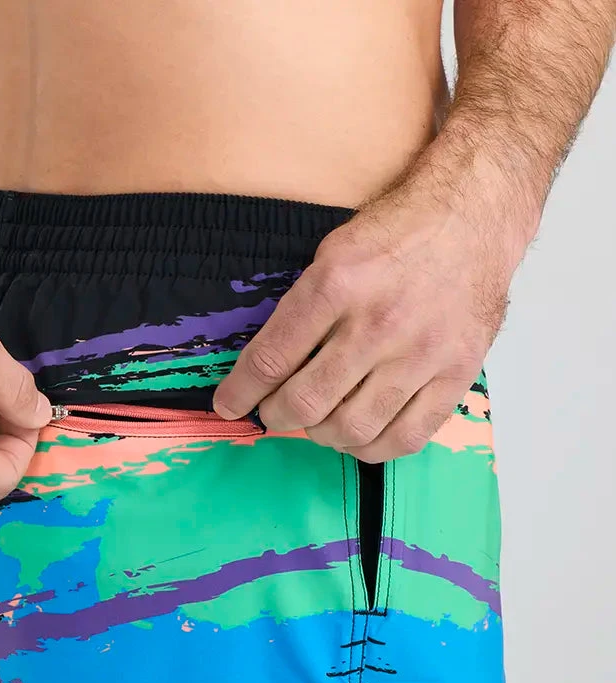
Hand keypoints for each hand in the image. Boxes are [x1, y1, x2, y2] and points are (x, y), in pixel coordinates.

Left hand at [213, 180, 526, 461]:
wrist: (473, 214)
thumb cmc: (398, 232)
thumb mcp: (333, 251)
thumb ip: (301, 311)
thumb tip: (265, 370)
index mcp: (337, 285)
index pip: (272, 360)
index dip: (241, 393)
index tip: (228, 406)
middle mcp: (378, 323)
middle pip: (307, 403)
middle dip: (277, 417)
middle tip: (274, 414)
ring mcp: (421, 353)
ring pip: (352, 428)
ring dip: (321, 435)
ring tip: (317, 423)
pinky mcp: (455, 373)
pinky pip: (405, 437)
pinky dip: (371, 448)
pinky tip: (359, 436)